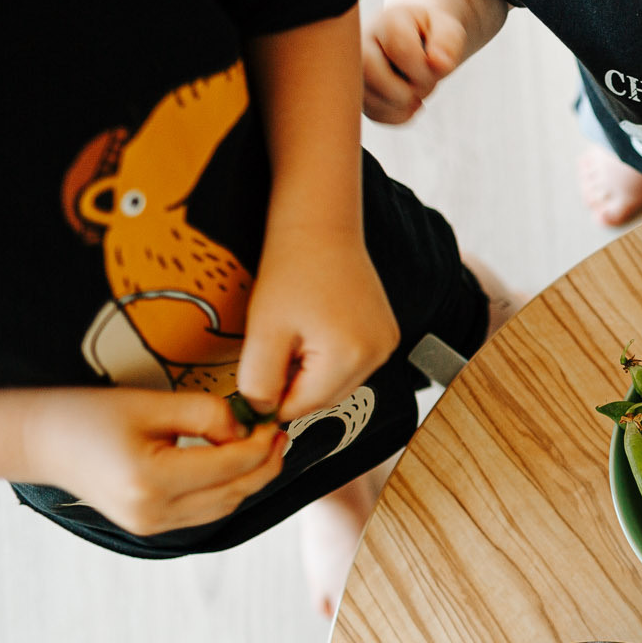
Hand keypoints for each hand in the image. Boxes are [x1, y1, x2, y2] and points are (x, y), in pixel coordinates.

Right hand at [22, 388, 287, 535]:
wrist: (39, 441)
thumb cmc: (86, 414)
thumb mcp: (149, 403)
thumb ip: (205, 414)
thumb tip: (245, 431)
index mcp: (152, 481)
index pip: (231, 466)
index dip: (261, 445)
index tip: (274, 423)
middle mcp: (155, 512)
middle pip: (235, 492)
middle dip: (265, 464)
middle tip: (280, 436)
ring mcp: (153, 526)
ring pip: (226, 506)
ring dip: (251, 480)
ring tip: (265, 449)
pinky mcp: (152, 528)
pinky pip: (206, 512)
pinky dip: (228, 490)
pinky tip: (237, 466)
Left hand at [238, 230, 399, 421]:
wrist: (320, 229)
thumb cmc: (291, 272)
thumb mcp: (263, 330)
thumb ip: (258, 381)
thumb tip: (261, 413)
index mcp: (350, 356)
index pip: (303, 406)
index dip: (272, 399)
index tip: (253, 380)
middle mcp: (378, 355)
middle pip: (324, 400)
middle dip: (294, 386)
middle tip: (273, 351)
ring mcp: (387, 346)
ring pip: (338, 385)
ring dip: (312, 375)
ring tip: (296, 336)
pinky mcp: (388, 336)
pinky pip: (353, 366)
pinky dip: (330, 360)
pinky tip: (316, 330)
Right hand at [362, 2, 467, 123]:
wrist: (416, 38)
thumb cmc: (432, 34)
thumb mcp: (447, 30)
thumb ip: (448, 42)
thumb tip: (439, 64)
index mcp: (387, 21)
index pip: (402, 51)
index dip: (425, 70)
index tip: (435, 67)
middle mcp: (361, 41)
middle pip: (372, 73)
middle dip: (409, 88)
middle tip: (423, 81)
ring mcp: (354, 68)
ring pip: (371, 98)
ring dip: (404, 103)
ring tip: (414, 87)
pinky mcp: (357, 91)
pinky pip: (374, 114)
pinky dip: (398, 114)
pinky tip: (407, 101)